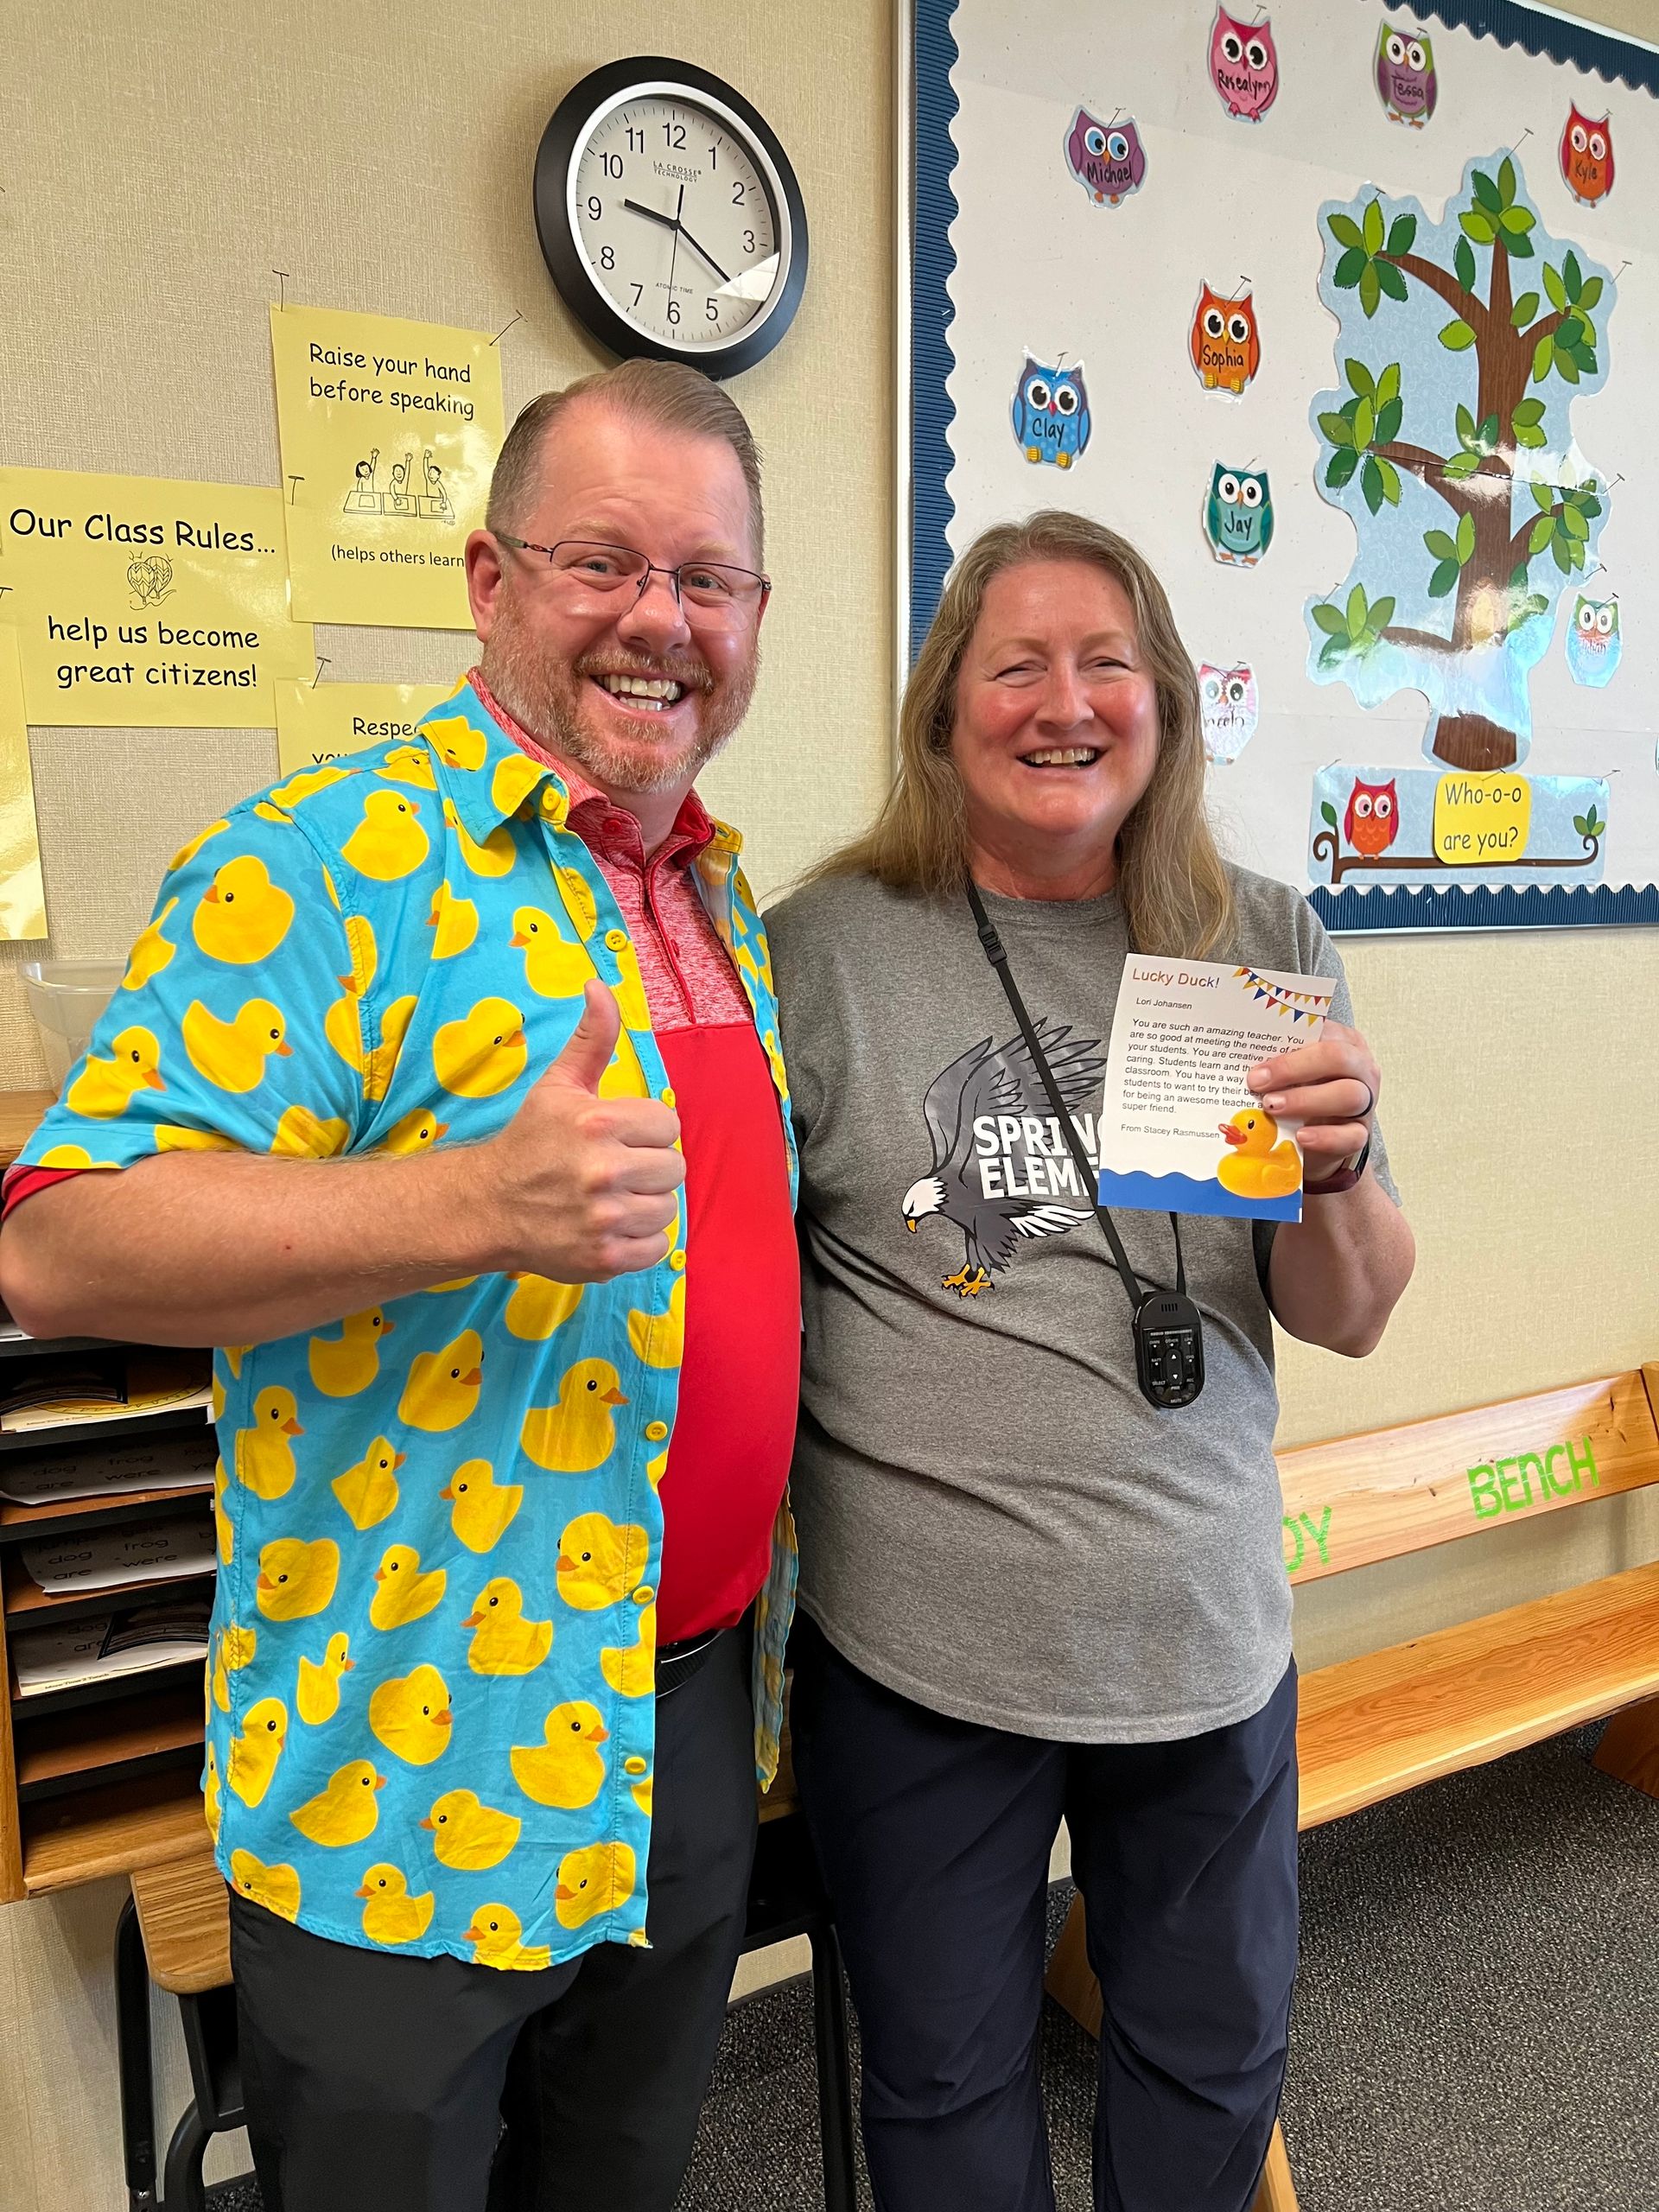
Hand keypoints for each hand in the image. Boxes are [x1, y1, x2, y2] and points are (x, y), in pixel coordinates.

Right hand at [467, 982, 683, 1279]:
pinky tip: (611, 1225)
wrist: (488, 1206)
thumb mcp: (559, 1085)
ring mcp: (604, 1218)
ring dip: (646, 1203)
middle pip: (674, 1167)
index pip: (668, 1124)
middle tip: (615, 1169)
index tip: (618, 1136)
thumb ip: (592, 1038)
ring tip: (612, 1197)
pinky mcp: (604, 1257)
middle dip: (648, 1166)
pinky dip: (640, 1240)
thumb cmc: (530, 1142)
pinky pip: (657, 1247)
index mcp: (598, 1123)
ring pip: (668, 1207)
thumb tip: (600, 986)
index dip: (646, 1130)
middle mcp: (603, 1171)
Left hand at [1246, 1019, 1377, 1184]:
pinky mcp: (1360, 1134)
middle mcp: (1359, 1068)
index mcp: (1343, 1042)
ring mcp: (1364, 1102)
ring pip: (1348, 1095)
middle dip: (1294, 1068)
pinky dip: (1325, 1137)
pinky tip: (1301, 1136)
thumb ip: (1275, 1059)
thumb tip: (1237, 1056)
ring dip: (1305, 1100)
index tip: (1256, 1052)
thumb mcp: (1290, 1071)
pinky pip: (1350, 1135)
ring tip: (1272, 1107)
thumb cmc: (1301, 1092)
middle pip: (1338, 1058)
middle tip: (1257, 1081)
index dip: (1289, 1039)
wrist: (1318, 1137)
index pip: (1323, 1031)